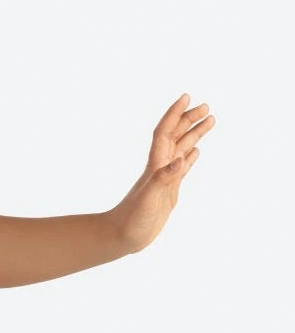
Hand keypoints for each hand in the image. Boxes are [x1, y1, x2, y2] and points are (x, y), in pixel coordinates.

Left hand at [110, 93, 215, 253]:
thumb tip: (183, 158)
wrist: (123, 235)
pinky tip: (195, 152)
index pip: (165, 132)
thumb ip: (166, 177)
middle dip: (189, 119)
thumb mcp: (151, 197)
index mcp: (156, 165)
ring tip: (210, 120)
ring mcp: (165, 178)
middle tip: (207, 106)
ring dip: (194, 134)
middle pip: (176, 136)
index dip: (175, 114)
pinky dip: (190, 157)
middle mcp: (160, 167)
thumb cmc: (133, 218)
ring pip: (181, 149)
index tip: (186, 97)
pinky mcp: (168, 191)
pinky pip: (182, 168)